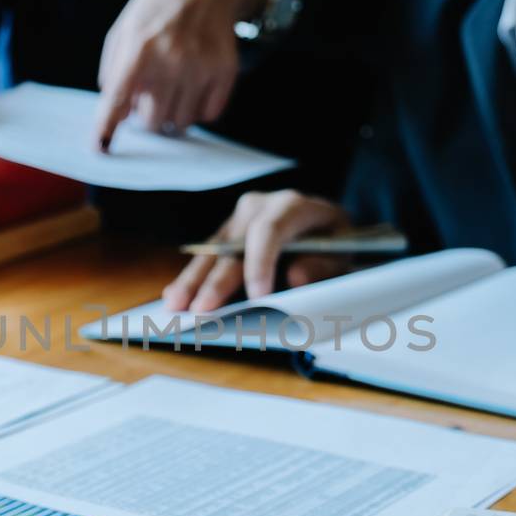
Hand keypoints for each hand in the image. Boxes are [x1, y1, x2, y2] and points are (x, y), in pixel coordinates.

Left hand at [93, 0, 268, 149]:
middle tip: (151, 95)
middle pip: (153, 122)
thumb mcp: (125, 29)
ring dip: (174, 113)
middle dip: (148, 115)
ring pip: (182, 123)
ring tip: (174, 85)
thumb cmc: (158, 8)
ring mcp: (202, 66)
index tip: (101, 148)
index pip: (118, 98)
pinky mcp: (226, 70)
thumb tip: (116, 114)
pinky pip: (209, 114)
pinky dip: (199, 107)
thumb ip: (114, 71)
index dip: (107, 126)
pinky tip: (195, 83)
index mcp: (138, 47)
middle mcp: (171, 59)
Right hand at [162, 190, 349, 311]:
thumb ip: (324, 265)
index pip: (269, 231)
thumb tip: (295, 278)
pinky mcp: (226, 232)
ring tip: (174, 305)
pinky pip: (206, 255)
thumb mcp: (342, 250)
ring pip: (212, 251)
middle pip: (233, 245)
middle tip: (201, 310)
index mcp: (292, 206)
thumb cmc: (333, 240)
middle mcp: (259, 206)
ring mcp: (238, 217)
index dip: (261, 264)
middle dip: (216, 281)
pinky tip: (173, 295)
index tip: (257, 296)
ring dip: (193, 280)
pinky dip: (192, 278)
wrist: (323, 221)